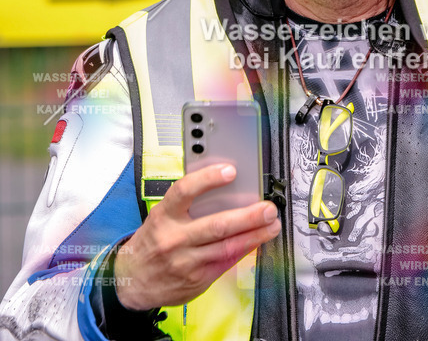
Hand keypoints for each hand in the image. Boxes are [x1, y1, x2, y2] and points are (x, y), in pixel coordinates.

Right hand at [113, 163, 280, 309]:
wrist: (132, 281)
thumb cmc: (152, 241)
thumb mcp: (161, 216)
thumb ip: (186, 205)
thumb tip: (224, 189)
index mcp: (164, 216)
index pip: (185, 191)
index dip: (208, 179)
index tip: (230, 170)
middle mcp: (174, 239)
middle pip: (216, 225)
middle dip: (248, 216)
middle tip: (268, 208)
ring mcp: (186, 262)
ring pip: (226, 247)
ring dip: (254, 236)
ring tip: (272, 225)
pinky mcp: (196, 279)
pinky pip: (225, 264)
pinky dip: (244, 251)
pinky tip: (257, 242)